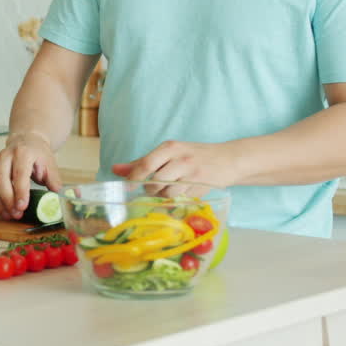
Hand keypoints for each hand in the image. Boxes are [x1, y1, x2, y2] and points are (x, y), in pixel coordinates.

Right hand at [0, 131, 61, 219]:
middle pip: (0, 178)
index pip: (19, 173)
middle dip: (7, 200)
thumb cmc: (38, 155)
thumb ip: (54, 182)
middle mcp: (5, 155)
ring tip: (8, 215)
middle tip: (16, 214)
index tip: (22, 207)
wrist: (26, 142)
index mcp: (23, 152)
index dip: (20, 191)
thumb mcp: (50, 165)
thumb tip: (57, 199)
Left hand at [112, 139, 240, 191]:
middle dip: (150, 189)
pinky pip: (181, 198)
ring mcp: (193, 173)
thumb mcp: (169, 153)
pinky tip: (182, 191)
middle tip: (153, 188)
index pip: (146, 163)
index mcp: (170, 147)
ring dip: (164, 194)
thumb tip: (116, 169)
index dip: (134, 178)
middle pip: (155, 181)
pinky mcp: (202, 186)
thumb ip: (142, 162)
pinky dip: (177, 198)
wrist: (229, 159)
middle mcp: (181, 158)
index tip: (127, 187)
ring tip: (170, 188)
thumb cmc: (194, 155)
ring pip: (168, 192)